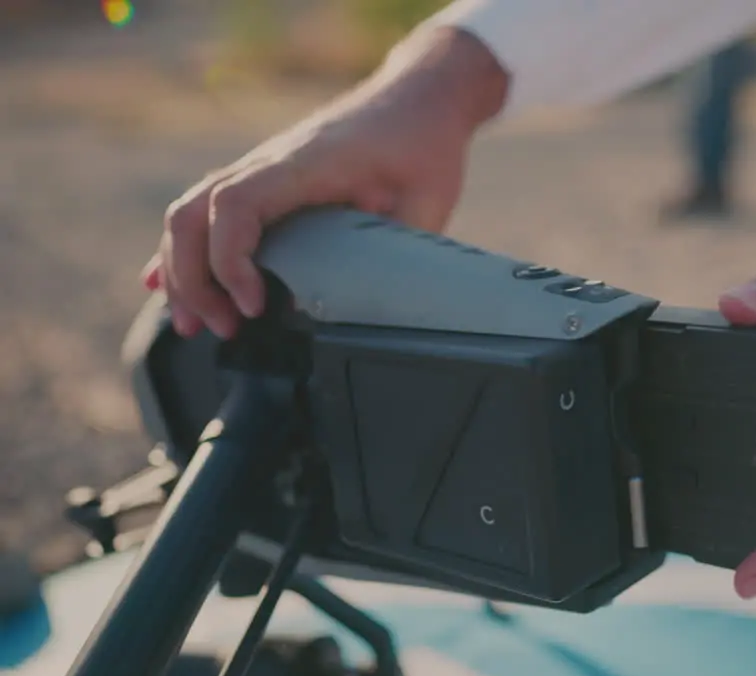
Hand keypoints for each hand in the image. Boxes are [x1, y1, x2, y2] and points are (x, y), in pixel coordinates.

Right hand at [141, 27, 508, 339]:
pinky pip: (205, 214)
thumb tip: (363, 307)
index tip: (255, 306)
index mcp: (304, 164)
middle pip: (191, 214)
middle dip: (192, 280)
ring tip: (197, 325)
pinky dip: (184, 253)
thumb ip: (392, 253)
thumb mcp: (426, 205)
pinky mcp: (263, 180)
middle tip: (221, 329)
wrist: (418, 100)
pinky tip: (165, 286)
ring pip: (188, 214)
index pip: (233, 206)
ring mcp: (259, 169)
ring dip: (182, 272)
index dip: (229, 262)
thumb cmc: (422, 147)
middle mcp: (268, 162)